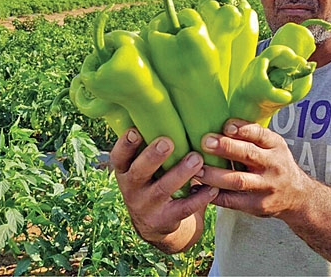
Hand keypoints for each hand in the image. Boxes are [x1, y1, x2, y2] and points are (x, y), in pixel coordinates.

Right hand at [110, 128, 218, 250]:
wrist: (155, 223)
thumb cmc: (154, 179)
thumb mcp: (143, 167)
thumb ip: (150, 145)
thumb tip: (165, 106)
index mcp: (125, 170)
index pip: (118, 157)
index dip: (124, 145)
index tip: (135, 130)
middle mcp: (132, 188)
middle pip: (138, 172)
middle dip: (152, 156)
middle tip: (167, 142)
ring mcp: (147, 206)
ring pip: (162, 189)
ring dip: (180, 173)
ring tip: (197, 158)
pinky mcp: (165, 220)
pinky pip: (183, 209)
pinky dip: (199, 198)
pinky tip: (212, 188)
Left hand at [194, 119, 309, 218]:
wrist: (297, 195)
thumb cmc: (275, 163)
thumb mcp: (271, 146)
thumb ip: (250, 136)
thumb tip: (217, 123)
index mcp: (275, 145)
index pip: (260, 133)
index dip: (242, 129)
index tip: (226, 126)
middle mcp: (273, 165)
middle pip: (248, 154)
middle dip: (225, 148)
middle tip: (205, 143)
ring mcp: (266, 186)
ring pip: (238, 181)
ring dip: (214, 175)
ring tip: (197, 170)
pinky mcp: (258, 205)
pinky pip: (233, 201)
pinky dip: (215, 195)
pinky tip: (199, 189)